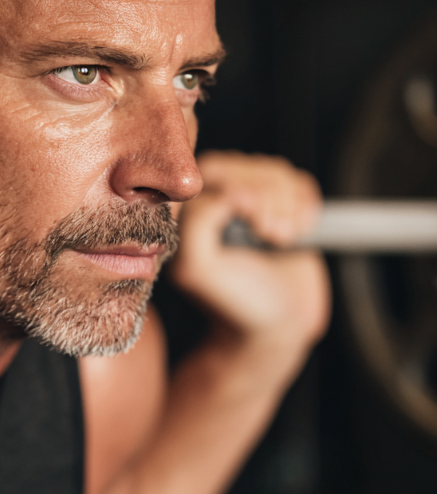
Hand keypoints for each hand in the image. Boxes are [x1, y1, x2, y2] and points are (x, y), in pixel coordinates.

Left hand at [170, 151, 330, 357]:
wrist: (277, 326)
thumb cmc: (233, 302)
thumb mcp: (198, 268)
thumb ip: (197, 223)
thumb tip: (228, 192)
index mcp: (186, 212)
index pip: (215, 171)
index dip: (245, 193)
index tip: (258, 228)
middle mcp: (213, 200)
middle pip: (248, 167)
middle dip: (271, 200)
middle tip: (273, 236)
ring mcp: (248, 201)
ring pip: (275, 172)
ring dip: (290, 207)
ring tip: (282, 240)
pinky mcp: (280, 207)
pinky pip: (298, 182)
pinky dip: (306, 206)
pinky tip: (298, 234)